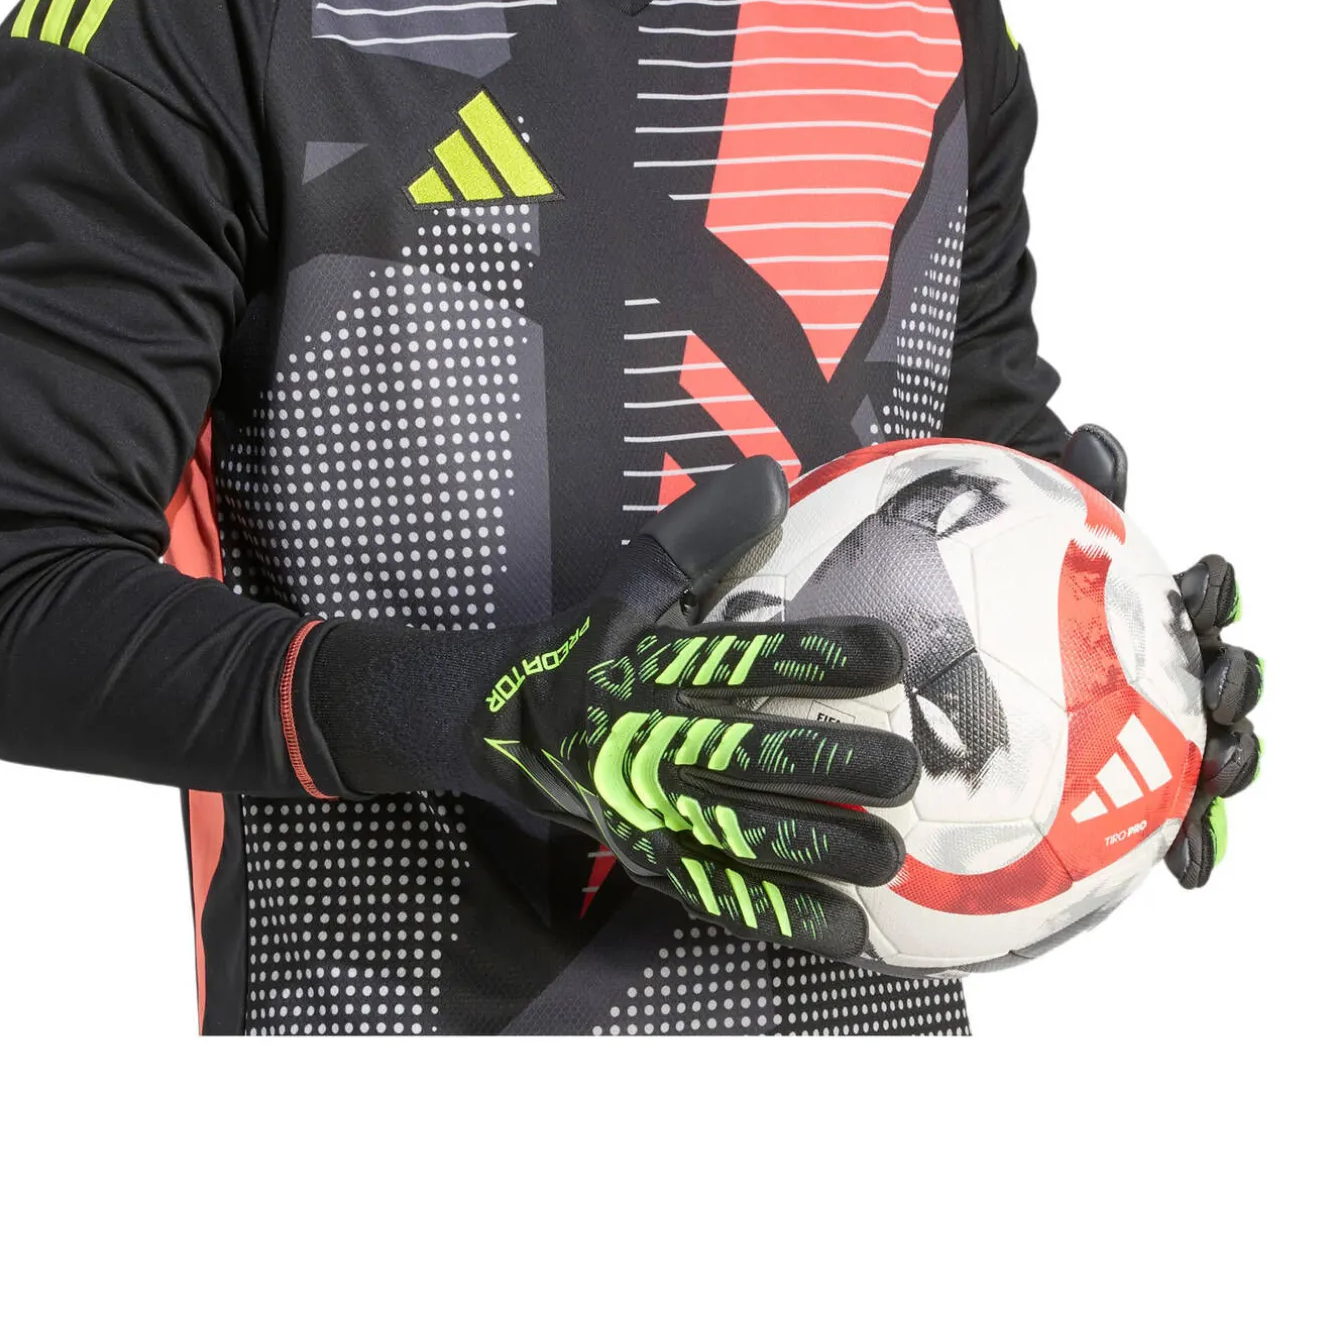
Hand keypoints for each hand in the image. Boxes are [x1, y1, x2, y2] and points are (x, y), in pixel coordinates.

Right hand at [472, 457, 919, 957]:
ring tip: (891, 853)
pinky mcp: (647, 863)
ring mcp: (646, 810)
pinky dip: (784, 916)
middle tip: (906, 768)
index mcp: (649, 667)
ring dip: (820, 847)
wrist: (498, 730)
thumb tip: (773, 474)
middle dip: (834, 765)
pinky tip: (848, 930)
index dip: (820, 656)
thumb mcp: (627, 584)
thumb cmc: (586, 646)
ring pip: (742, 835)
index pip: (745, 659)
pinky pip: (721, 896)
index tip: (892, 652)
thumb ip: (700, 534)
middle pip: (751, 757)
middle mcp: (647, 741)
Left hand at [1062, 423, 1262, 887]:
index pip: (1204, 597)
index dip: (1212, 593)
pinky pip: (1175, 819)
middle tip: (1224, 685)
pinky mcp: (1147, 788)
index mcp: (1162, 613)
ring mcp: (1167, 731)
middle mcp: (1177, 671)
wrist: (1004, 636)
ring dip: (1232, 765)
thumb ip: (1081, 492)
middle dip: (1241, 685)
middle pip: (1230, 680)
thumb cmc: (1027, 584)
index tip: (1205, 589)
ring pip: (1220, 751)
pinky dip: (1193, 843)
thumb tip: (1096, 436)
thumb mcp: (1047, 537)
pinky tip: (1187, 872)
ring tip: (1223, 776)